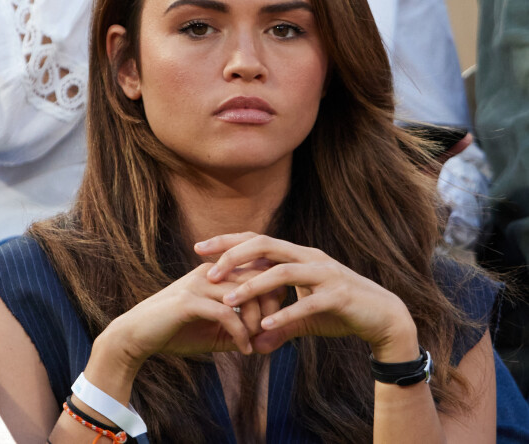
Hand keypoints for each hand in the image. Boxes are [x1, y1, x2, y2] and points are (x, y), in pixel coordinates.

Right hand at [97, 259, 282, 372]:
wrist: (136, 335)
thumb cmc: (176, 331)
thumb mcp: (214, 331)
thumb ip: (239, 331)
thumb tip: (267, 342)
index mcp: (217, 272)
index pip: (257, 273)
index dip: (272, 296)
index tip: (274, 323)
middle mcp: (210, 271)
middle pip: (256, 280)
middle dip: (270, 307)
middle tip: (270, 333)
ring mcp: (199, 284)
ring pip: (244, 295)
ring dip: (256, 322)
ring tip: (255, 343)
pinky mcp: (189, 301)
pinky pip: (227, 314)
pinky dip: (240, 333)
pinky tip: (244, 350)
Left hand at [197, 233, 418, 360]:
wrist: (384, 316)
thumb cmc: (341, 310)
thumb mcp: (305, 316)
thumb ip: (279, 325)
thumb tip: (254, 343)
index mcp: (298, 255)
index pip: (257, 240)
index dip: (228, 242)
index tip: (199, 248)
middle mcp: (309, 257)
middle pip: (265, 245)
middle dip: (233, 256)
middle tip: (207, 272)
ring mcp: (324, 273)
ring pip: (282, 271)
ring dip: (253, 286)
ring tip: (227, 302)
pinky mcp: (338, 295)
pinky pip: (307, 303)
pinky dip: (285, 314)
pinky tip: (264, 326)